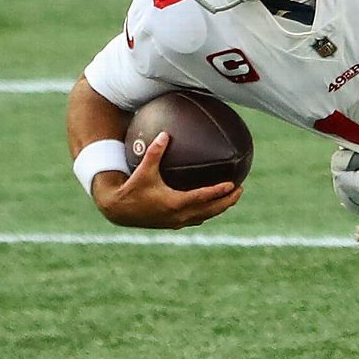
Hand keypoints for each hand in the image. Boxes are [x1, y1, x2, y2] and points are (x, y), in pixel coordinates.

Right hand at [92, 132, 241, 228]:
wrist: (118, 211)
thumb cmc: (132, 188)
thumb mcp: (144, 169)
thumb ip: (155, 152)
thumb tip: (166, 133)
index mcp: (175, 203)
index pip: (204, 197)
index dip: (219, 191)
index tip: (233, 184)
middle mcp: (179, 215)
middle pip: (211, 210)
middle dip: (227, 201)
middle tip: (240, 190)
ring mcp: (177, 222)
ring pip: (205, 216)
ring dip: (219, 208)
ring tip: (231, 198)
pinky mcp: (173, 224)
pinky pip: (196, 218)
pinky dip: (207, 211)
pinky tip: (211, 203)